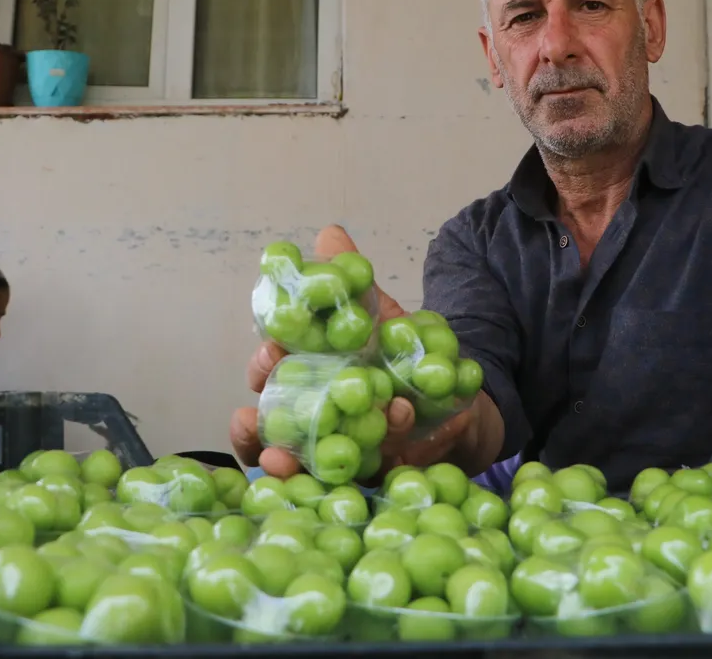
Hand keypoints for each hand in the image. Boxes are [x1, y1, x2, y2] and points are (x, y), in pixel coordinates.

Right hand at [228, 224, 479, 482]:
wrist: (456, 394)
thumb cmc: (398, 353)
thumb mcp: (377, 313)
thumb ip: (349, 281)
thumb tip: (329, 233)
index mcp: (305, 377)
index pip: (268, 376)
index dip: (263, 366)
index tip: (270, 351)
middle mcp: (311, 419)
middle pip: (270, 429)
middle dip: (257, 425)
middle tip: (255, 413)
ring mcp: (337, 452)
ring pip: (299, 464)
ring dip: (285, 461)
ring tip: (276, 457)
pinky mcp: (370, 475)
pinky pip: (356, 479)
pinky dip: (363, 466)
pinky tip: (380, 436)